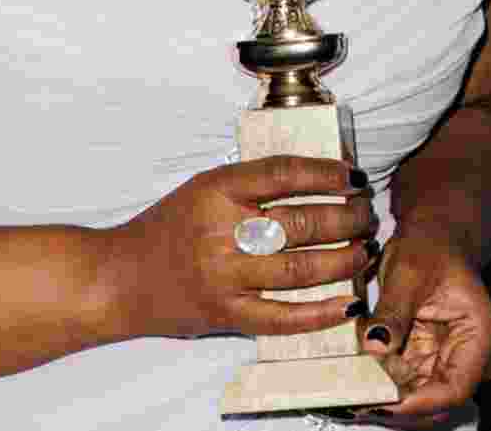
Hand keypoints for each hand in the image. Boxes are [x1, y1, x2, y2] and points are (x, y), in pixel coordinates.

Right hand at [103, 156, 377, 341]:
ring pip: (302, 269)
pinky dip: (321, 311)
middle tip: (367, 213)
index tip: (353, 176)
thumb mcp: (202, 188)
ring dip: (344, 261)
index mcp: (216, 190)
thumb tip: (314, 180)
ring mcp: (226, 275)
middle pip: (302, 222)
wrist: (123, 277)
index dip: (326, 174)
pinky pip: (285, 316)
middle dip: (347, 218)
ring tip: (365, 250)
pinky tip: (347, 301)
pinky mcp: (228, 314)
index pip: (283, 174)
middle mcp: (223, 230)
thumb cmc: (167, 227)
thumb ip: (249, 185)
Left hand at [351, 227, 490, 426]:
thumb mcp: (408, 274)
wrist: (431, 239)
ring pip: (419, 399)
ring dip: (386, 397)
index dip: (417, 403)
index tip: (382, 402)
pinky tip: (358, 380)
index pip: (454, 388)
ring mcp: (450, 363)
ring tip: (351, 392)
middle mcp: (472, 359)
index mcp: (481, 337)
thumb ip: (393, 312)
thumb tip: (375, 346)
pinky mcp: (429, 362)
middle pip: (437, 403)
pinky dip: (383, 384)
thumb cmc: (431, 248)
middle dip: (397, 406)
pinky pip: (406, 384)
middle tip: (357, 401)